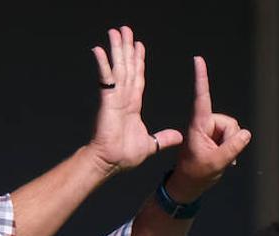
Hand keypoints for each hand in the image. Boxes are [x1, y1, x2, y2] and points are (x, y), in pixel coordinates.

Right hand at [87, 27, 182, 175]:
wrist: (110, 162)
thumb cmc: (124, 156)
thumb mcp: (151, 144)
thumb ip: (164, 138)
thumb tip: (179, 136)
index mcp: (132, 106)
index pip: (137, 78)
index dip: (138, 61)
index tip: (139, 46)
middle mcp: (123, 98)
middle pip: (127, 67)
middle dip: (127, 48)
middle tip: (126, 30)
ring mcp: (114, 98)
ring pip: (118, 68)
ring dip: (117, 49)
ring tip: (115, 32)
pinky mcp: (106, 100)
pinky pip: (105, 78)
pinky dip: (102, 63)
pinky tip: (99, 49)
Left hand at [164, 57, 251, 202]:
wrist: (189, 185)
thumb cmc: (195, 174)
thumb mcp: (216, 162)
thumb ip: (233, 147)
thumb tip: (246, 133)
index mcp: (198, 125)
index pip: (201, 97)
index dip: (201, 78)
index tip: (197, 59)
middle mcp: (205, 123)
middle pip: (229, 123)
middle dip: (230, 140)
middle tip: (219, 156)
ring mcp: (211, 129)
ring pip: (233, 130)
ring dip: (230, 145)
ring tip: (218, 158)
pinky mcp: (216, 136)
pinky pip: (233, 137)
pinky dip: (231, 148)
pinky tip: (224, 158)